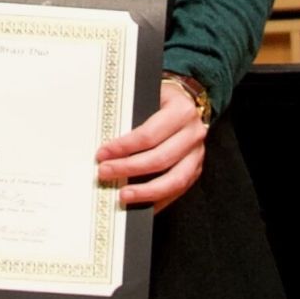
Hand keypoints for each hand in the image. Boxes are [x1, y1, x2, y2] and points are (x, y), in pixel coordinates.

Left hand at [95, 78, 207, 210]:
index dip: (124, 147)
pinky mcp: (196, 169)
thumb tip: (105, 141)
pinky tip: (140, 203)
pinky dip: (159, 199)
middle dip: (129, 169)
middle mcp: (193, 133)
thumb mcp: (148, 95)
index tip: (102, 154)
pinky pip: (179, 189)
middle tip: (105, 173)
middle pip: (160, 158)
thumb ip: (132, 113)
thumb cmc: (161, 98)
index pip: (148, 134)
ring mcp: (197, 154)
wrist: (188, 100)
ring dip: (146, 191)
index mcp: (180, 111)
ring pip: (174, 180)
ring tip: (123, 196)